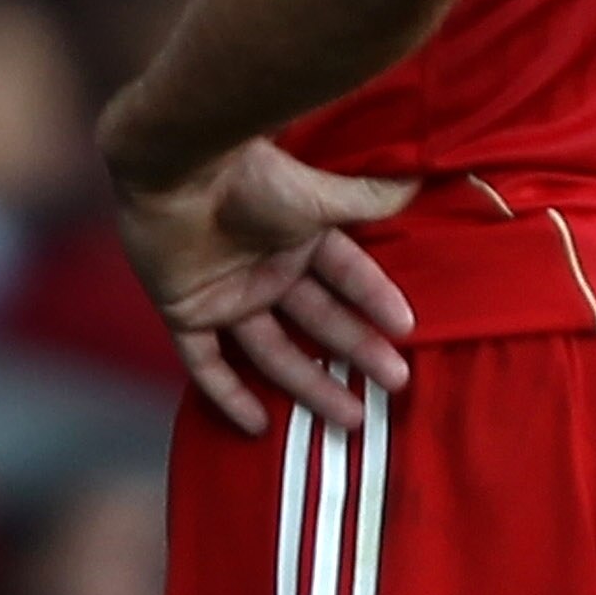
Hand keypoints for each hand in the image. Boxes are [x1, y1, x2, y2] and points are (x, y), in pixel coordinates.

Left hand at [107, 137, 416, 434]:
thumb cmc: (248, 176)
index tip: (408, 329)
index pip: (348, 276)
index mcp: (297, 236)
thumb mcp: (319, 195)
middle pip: (318, 320)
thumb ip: (367, 198)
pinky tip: (257, 425)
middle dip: (357, 351)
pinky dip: (226, 394)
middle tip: (396, 384)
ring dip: (310, 384)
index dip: (376, 301)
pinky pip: (206, 363)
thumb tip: (418, 179)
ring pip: (273, 351)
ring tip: (350, 418)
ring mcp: (226, 293)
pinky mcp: (186, 310)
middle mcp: (264, 268)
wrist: (177, 168)